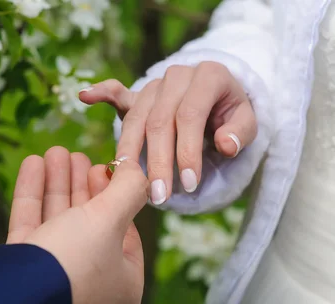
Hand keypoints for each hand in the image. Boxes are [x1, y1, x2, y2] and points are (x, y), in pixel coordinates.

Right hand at [6, 147, 149, 303]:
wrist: (16, 298)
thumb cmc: (76, 260)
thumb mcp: (109, 219)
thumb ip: (128, 190)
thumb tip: (135, 167)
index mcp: (122, 286)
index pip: (125, 234)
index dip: (115, 196)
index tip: (103, 169)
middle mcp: (90, 287)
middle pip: (89, 225)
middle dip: (81, 184)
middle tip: (76, 155)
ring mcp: (54, 281)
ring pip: (58, 223)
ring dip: (56, 184)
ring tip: (54, 150)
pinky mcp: (23, 272)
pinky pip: (32, 229)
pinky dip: (32, 195)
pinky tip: (32, 163)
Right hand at [79, 62, 256, 204]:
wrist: (222, 97)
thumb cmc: (232, 115)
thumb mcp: (248, 123)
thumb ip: (240, 133)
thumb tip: (225, 145)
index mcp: (208, 76)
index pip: (190, 116)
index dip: (187, 151)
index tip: (188, 185)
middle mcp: (178, 76)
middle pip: (159, 120)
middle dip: (157, 161)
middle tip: (158, 197)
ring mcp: (155, 85)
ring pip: (136, 118)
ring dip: (130, 152)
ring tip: (127, 181)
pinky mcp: (139, 94)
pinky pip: (118, 93)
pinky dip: (102, 93)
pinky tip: (85, 96)